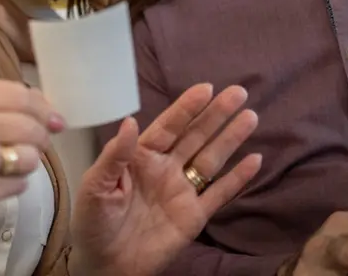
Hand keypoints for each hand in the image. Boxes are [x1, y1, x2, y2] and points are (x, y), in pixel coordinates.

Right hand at [0, 80, 63, 223]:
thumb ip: (6, 102)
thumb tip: (52, 111)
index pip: (18, 95)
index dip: (43, 108)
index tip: (54, 119)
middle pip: (27, 126)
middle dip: (41, 137)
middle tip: (38, 143)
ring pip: (27, 157)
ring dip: (29, 161)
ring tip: (13, 162)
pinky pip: (19, 183)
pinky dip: (17, 183)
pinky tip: (1, 179)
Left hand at [67, 84, 261, 275]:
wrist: (103, 265)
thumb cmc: (93, 222)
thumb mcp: (95, 185)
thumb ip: (114, 155)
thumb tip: (130, 122)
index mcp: (140, 156)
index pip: (168, 126)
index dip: (187, 108)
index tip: (206, 88)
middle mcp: (165, 168)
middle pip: (196, 136)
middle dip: (216, 114)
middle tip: (238, 92)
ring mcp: (182, 191)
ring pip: (211, 159)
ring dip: (231, 139)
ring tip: (251, 117)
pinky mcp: (194, 217)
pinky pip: (219, 194)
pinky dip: (238, 179)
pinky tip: (255, 161)